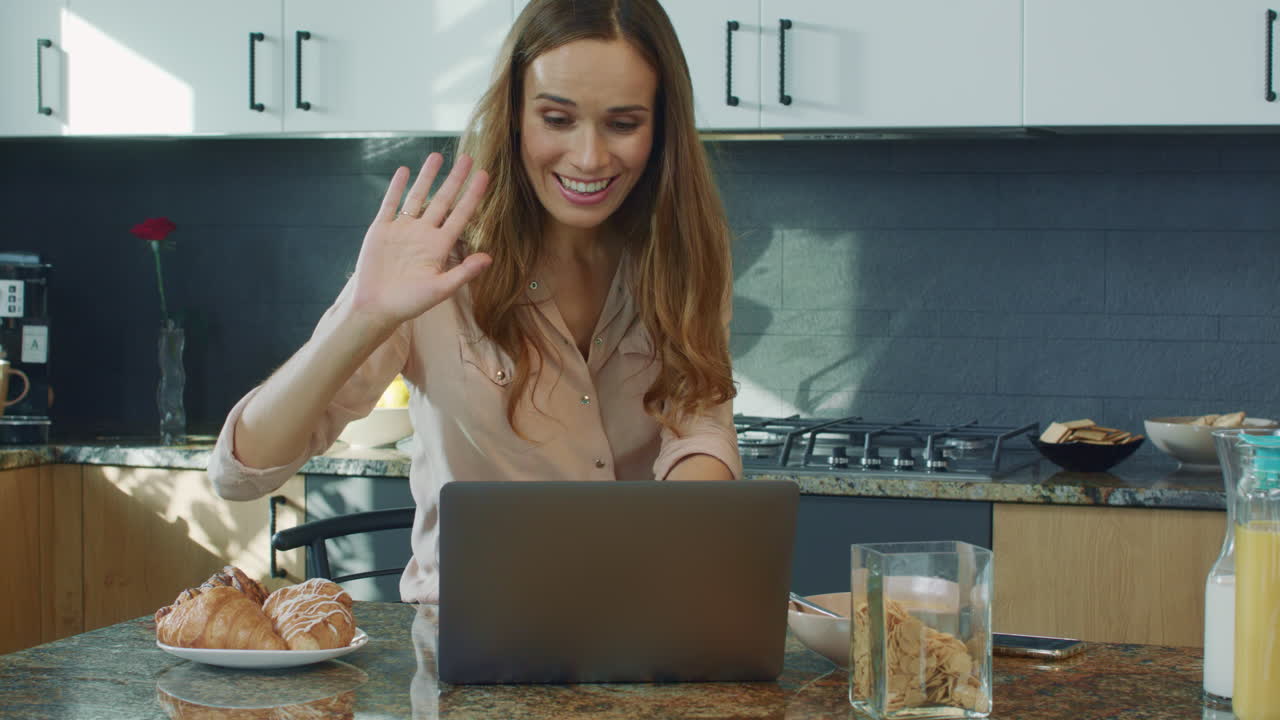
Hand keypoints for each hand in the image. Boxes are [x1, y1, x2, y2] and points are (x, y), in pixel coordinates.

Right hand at [349, 153, 491, 328]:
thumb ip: (463, 273)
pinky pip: (390, 204)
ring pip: (417, 197)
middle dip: (455, 180)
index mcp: (439, 247)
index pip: (461, 215)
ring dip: (427, 177)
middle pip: (442, 201)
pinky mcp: (381, 230)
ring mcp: (402, 230)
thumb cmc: (409, 303)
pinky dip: (396, 187)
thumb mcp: (440, 290)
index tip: (484, 176)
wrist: (375, 307)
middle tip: (468, 158)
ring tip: (437, 156)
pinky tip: (404, 171)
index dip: (472, 196)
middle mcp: (423, 234)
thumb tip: (489, 258)